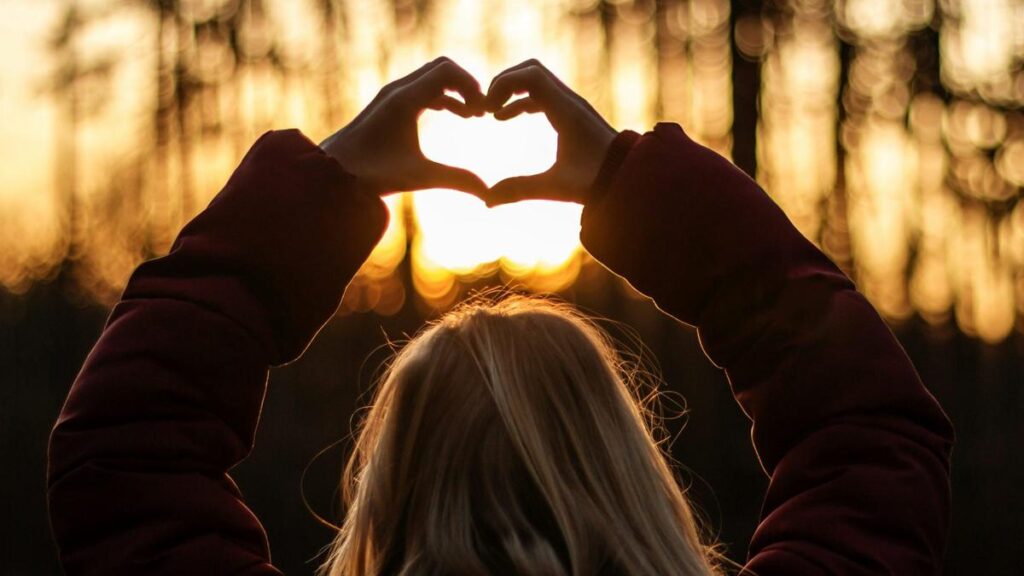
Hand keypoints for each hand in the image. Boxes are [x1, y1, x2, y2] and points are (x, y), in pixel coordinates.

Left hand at [321, 57, 487, 195]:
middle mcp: (397, 90)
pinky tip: (455, 116)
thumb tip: (488, 194)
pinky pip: (422, 89)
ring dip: (455, 91)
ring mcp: (391, 96)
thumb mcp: (419, 176)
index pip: (447, 71)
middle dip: (466, 85)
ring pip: (432, 78)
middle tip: (482, 112)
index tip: (484, 111)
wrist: (331, 173)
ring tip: (473, 116)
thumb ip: (456, 180)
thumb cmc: (371, 174)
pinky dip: (442, 97)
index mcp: (405, 99)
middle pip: (442, 68)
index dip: (472, 85)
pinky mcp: (388, 106)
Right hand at [484, 59, 617, 205]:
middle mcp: (570, 101)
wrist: (631, 179)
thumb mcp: (556, 187)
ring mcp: (572, 106)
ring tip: (491, 113)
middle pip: (531, 71)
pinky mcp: (572, 115)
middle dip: (504, 83)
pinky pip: (542, 96)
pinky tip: (504, 118)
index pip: (530, 75)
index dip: (504, 84)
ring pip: (536, 81)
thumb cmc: (598, 182)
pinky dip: (521, 101)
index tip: (487, 109)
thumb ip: (520, 190)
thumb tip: (487, 200)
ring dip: (511, 92)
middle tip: (485, 106)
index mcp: (567, 111)